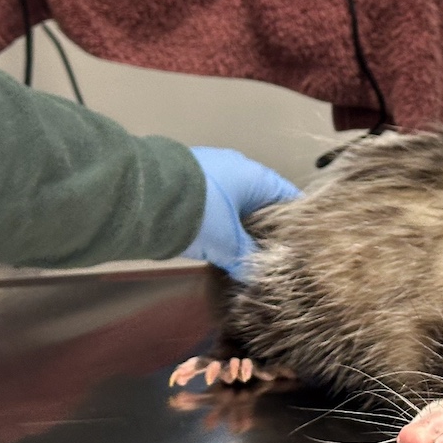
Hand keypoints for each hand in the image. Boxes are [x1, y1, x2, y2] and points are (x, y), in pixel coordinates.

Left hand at [182, 147, 302, 280]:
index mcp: (256, 176)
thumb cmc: (199, 214)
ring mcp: (209, 169)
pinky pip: (212, 201)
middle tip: (270, 254)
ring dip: (238, 224)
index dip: (297, 223)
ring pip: (235, 202)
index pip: (289, 198)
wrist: (141, 196)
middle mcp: (237, 167)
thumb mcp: (228, 243)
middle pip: (261, 201)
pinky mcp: (185, 177)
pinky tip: (213, 238)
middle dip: (265, 228)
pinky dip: (217, 218)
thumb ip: (247, 258)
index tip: (300, 246)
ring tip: (241, 251)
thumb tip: (257, 275)